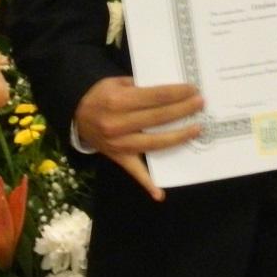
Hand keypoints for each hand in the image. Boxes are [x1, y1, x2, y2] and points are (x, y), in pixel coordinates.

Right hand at [74, 76, 202, 200]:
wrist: (76, 114)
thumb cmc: (101, 95)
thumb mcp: (117, 82)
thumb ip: (141, 86)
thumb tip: (170, 91)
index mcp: (119, 101)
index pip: (156, 97)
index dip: (177, 93)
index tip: (193, 90)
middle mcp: (118, 124)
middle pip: (158, 118)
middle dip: (182, 110)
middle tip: (201, 104)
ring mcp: (118, 144)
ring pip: (154, 143)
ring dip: (177, 137)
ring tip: (196, 129)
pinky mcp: (118, 158)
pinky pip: (134, 172)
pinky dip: (147, 184)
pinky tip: (160, 194)